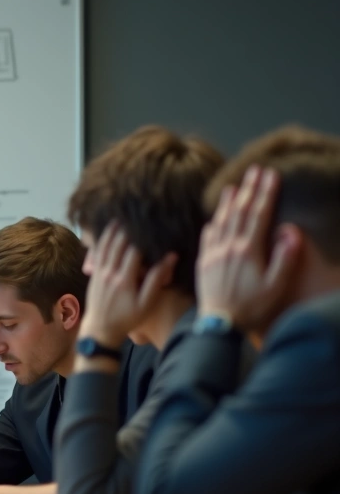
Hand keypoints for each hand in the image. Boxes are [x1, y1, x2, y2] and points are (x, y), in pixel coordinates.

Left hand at [79, 221, 176, 347]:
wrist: (100, 329)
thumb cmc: (128, 318)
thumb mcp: (146, 303)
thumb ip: (156, 280)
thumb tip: (170, 257)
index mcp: (125, 280)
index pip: (134, 251)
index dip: (142, 237)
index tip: (150, 225)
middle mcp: (110, 273)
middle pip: (118, 245)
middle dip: (126, 230)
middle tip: (134, 215)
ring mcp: (99, 272)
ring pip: (105, 246)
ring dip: (112, 231)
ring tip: (120, 217)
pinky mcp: (93, 274)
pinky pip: (97, 252)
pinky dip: (101, 240)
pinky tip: (106, 232)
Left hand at [197, 166, 299, 332]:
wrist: (218, 324)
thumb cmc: (251, 307)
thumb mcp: (275, 286)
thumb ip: (284, 258)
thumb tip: (290, 231)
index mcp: (247, 251)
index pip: (258, 215)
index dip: (265, 193)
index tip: (271, 175)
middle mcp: (228, 247)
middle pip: (239, 212)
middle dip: (248, 189)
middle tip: (254, 170)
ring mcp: (213, 253)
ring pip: (221, 221)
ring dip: (228, 202)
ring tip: (233, 185)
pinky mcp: (203, 262)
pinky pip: (207, 236)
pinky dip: (213, 222)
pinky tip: (214, 216)